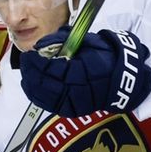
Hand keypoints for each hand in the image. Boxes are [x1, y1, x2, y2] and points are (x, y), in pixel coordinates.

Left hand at [19, 27, 150, 116]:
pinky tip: (31, 85)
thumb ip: (63, 41)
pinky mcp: (73, 110)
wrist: (125, 79)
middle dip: (31, 72)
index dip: (37, 62)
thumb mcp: (88, 41)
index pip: (52, 69)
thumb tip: (41, 45)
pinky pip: (49, 105)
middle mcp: (78, 91)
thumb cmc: (106, 56)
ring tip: (27, 71)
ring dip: (31, 83)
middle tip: (26, 60)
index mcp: (83, 71)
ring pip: (44, 97)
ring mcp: (75, 103)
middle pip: (45, 84)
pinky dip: (37, 95)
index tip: (30, 53)